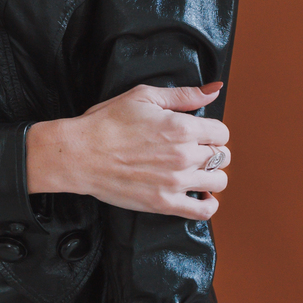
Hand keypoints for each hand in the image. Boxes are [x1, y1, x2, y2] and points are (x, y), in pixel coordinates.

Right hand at [25, 84, 230, 218]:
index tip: (200, 132)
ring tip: (197, 170)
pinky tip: (200, 194)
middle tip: (196, 150)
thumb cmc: (107, 123)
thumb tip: (214, 90)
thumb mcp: (144, 97)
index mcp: (182, 127)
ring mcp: (176, 182)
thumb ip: (184, 95)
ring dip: (212, 175)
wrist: (81, 153)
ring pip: (218, 182)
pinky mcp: (164, 203)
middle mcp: (184, 156)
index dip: (212, 130)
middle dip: (212, 150)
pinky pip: (203, 211)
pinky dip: (209, 204)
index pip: (222, 132)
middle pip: (222, 156)